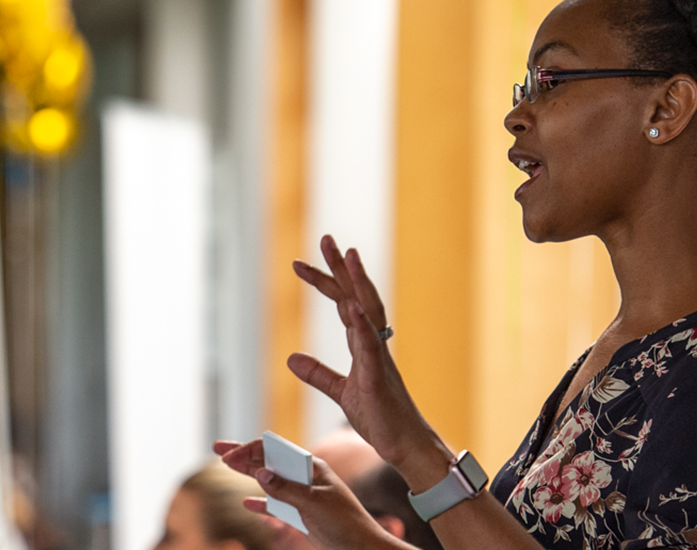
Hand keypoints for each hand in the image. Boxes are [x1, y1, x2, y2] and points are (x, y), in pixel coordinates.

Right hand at [213, 439, 401, 549]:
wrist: (362, 549)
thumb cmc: (344, 523)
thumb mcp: (314, 504)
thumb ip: (285, 489)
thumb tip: (260, 473)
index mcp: (311, 467)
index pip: (275, 450)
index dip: (249, 450)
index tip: (229, 457)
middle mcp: (304, 478)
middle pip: (269, 462)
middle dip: (243, 455)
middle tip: (217, 448)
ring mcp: (302, 496)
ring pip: (269, 482)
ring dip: (248, 475)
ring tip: (228, 466)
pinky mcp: (301, 516)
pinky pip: (276, 506)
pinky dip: (261, 504)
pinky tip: (246, 503)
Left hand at [290, 236, 451, 475]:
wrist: (404, 445)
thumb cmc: (379, 417)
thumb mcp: (341, 392)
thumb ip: (319, 374)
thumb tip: (292, 358)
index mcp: (363, 344)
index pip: (342, 304)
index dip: (324, 282)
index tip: (300, 263)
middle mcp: (373, 343)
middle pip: (356, 296)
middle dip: (341, 268)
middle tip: (326, 238)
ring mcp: (379, 357)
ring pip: (369, 311)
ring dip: (358, 283)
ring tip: (348, 255)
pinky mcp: (380, 377)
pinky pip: (372, 347)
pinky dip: (363, 325)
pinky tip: (353, 308)